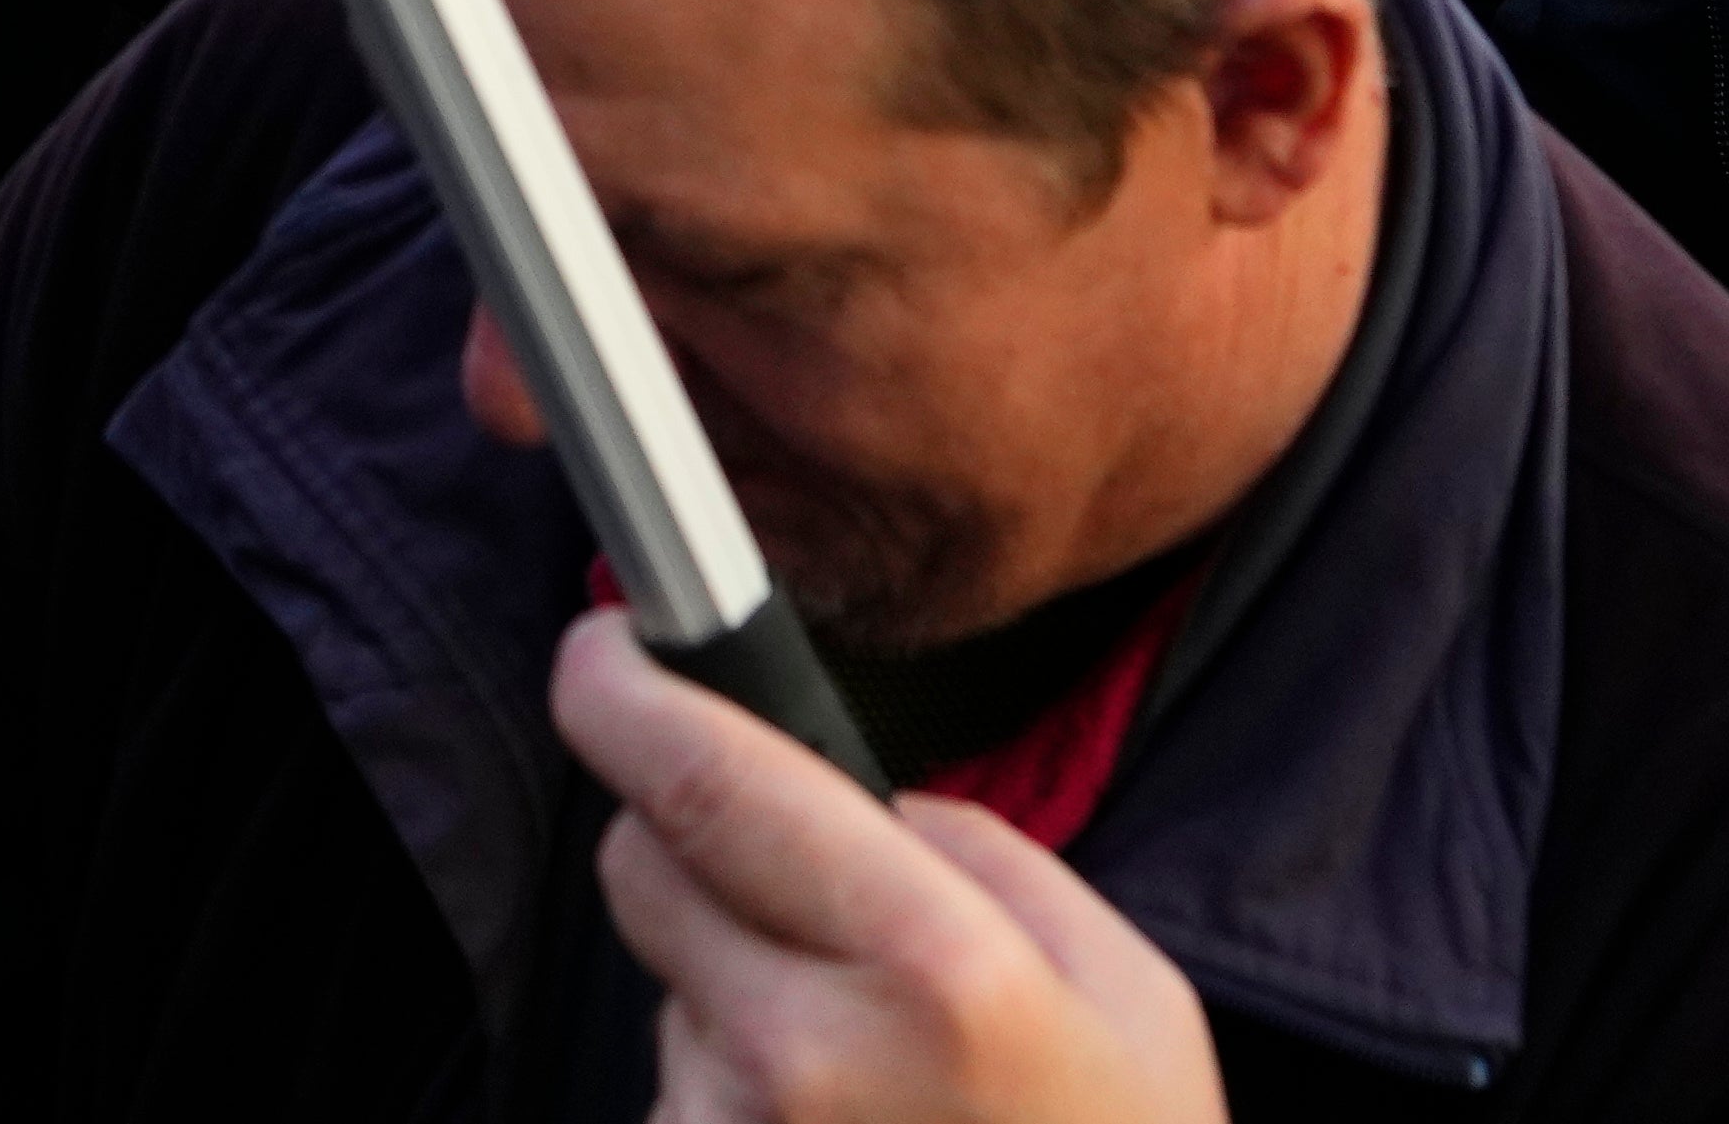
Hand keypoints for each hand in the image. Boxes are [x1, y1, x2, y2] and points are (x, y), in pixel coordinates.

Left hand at [549, 612, 1227, 1123]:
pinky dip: (729, 1093)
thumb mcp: (1126, 990)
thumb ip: (981, 854)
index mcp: (932, 966)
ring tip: (861, 1077)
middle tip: (800, 901)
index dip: (620, 689)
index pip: (701, 779)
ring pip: (661, 984)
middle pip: (642, 862)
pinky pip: (674, 1091)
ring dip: (726, 993)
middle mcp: (803, 1055)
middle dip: (694, 844)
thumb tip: (860, 799)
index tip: (601, 648)